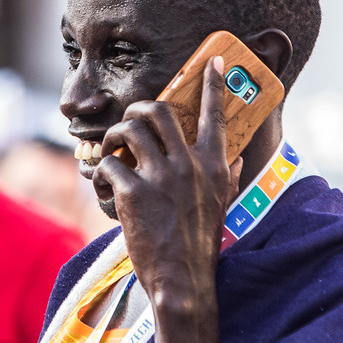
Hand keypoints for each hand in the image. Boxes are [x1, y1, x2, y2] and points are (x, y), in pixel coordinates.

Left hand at [94, 56, 241, 342]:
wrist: (183, 281)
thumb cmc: (201, 243)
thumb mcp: (222, 204)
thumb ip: (230, 175)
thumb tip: (240, 156)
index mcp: (213, 166)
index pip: (215, 115)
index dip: (214, 84)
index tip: (213, 61)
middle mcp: (189, 165)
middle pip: (158, 110)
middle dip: (136, 108)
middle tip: (129, 120)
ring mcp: (161, 177)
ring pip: (130, 129)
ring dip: (114, 136)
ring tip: (112, 150)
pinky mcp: (134, 193)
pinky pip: (110, 165)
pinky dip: (102, 171)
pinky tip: (103, 184)